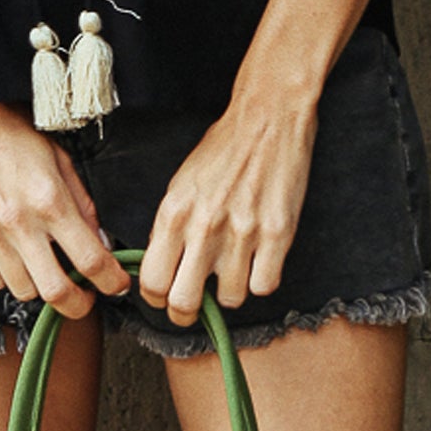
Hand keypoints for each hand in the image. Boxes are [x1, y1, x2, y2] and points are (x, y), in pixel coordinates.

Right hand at [0, 96, 131, 321]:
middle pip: (57, 293)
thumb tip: (100, 240)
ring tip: (45, 267)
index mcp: (50, 200)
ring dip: (41, 286)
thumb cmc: (9, 130)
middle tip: (85, 298)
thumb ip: (81, 202)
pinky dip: (8, 277)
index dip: (111, 282)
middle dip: (79, 305)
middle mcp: (20, 224)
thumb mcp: (58, 157)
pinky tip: (13, 258)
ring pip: (24, 291)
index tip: (116, 285)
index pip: (91, 260)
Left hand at [138, 92, 319, 328]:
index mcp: (174, 212)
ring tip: (234, 267)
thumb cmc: (223, 148)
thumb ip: (169, 227)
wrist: (268, 118)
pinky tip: (260, 259)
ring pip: (230, 299)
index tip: (166, 296)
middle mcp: (204, 227)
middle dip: (186, 312)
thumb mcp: (181, 184)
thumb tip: (160, 267)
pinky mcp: (278, 234)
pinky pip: (265, 286)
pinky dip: (262, 278)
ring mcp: (243, 233)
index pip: (152, 282)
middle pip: (184, 304)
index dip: (157, 299)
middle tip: (194, 304)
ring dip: (230, 289)